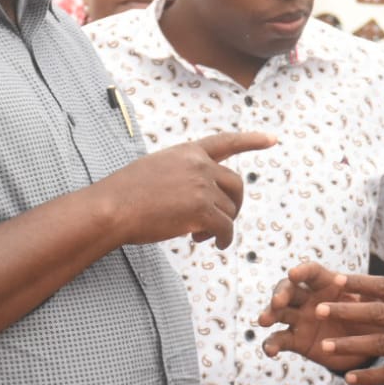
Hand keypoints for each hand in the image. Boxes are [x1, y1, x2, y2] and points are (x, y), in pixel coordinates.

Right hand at [103, 132, 275, 249]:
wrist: (112, 208)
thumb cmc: (124, 194)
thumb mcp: (155, 168)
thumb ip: (181, 174)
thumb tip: (199, 195)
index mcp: (187, 152)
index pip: (226, 142)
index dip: (251, 141)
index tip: (272, 139)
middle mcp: (199, 165)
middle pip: (236, 184)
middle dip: (234, 204)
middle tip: (222, 221)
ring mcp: (202, 186)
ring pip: (229, 210)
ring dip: (220, 225)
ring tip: (200, 235)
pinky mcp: (201, 209)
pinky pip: (225, 228)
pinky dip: (223, 239)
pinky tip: (214, 245)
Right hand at [260, 263, 381, 374]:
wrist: (367, 347)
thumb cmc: (372, 319)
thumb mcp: (375, 307)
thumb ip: (371, 297)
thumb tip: (371, 287)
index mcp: (327, 284)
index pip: (311, 272)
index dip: (302, 271)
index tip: (294, 274)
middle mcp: (309, 298)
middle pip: (288, 290)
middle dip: (280, 293)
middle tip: (277, 302)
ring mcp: (300, 319)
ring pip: (279, 312)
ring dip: (269, 313)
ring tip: (264, 320)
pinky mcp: (296, 340)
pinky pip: (280, 340)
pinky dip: (271, 344)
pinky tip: (270, 352)